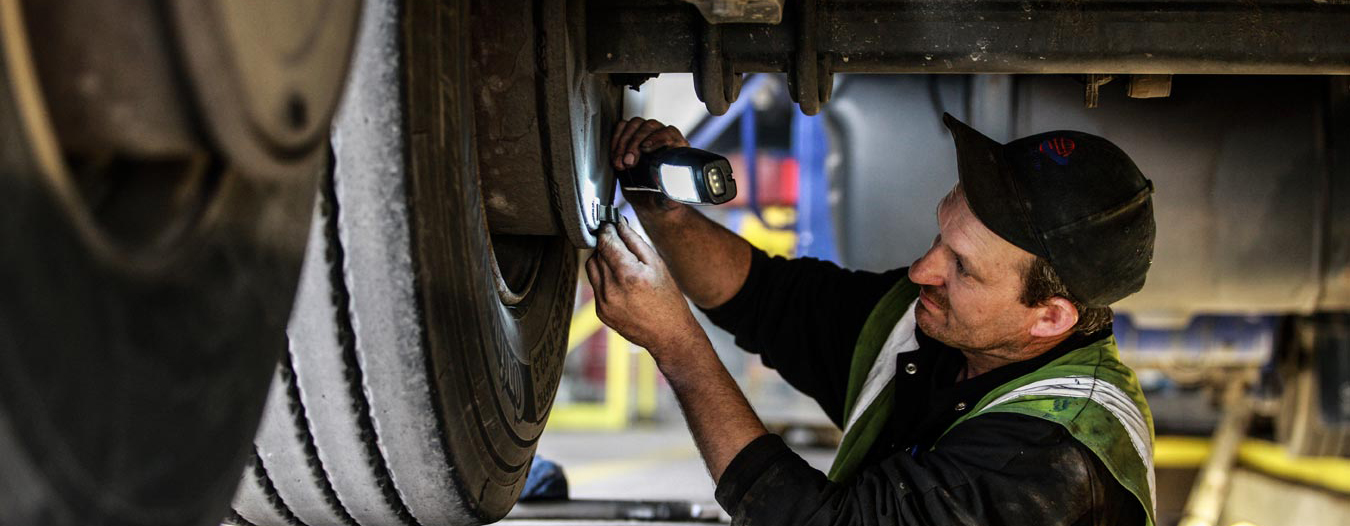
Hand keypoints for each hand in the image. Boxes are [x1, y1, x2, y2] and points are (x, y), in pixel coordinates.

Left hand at [585, 221, 704, 357]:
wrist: (669, 334)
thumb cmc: (668, 298)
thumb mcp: (656, 264)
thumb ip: (634, 241)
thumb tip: (618, 224)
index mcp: (628, 274)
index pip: (606, 242)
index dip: (607, 230)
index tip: (609, 224)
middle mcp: (611, 289)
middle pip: (597, 254)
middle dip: (607, 245)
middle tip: (620, 244)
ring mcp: (603, 303)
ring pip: (592, 268)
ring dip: (602, 261)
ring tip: (621, 264)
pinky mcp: (600, 312)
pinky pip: (595, 286)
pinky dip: (604, 279)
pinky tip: (622, 284)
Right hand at [611, 118, 690, 213]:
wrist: (648, 201)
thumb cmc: (661, 199)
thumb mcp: (667, 200)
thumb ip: (671, 196)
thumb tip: (672, 191)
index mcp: (677, 150)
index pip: (670, 133)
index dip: (657, 137)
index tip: (645, 148)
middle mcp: (662, 139)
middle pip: (650, 126)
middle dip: (635, 143)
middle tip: (628, 162)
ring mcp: (646, 136)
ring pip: (635, 124)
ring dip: (624, 142)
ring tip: (619, 163)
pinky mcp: (631, 138)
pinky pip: (622, 127)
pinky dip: (615, 139)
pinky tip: (614, 155)